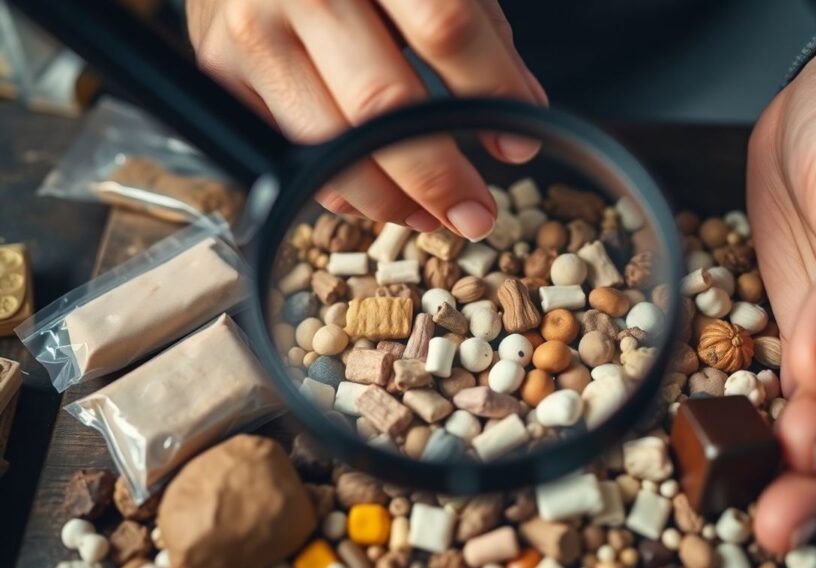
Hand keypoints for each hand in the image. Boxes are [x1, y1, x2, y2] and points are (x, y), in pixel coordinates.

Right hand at [186, 0, 546, 238]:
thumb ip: (478, 32)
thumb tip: (518, 119)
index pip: (445, 27)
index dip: (491, 92)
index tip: (519, 144)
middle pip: (383, 104)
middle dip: (439, 176)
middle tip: (476, 215)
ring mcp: (250, 31)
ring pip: (330, 146)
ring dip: (392, 200)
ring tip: (432, 214)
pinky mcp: (218, 72)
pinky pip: (287, 156)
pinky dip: (340, 189)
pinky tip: (379, 194)